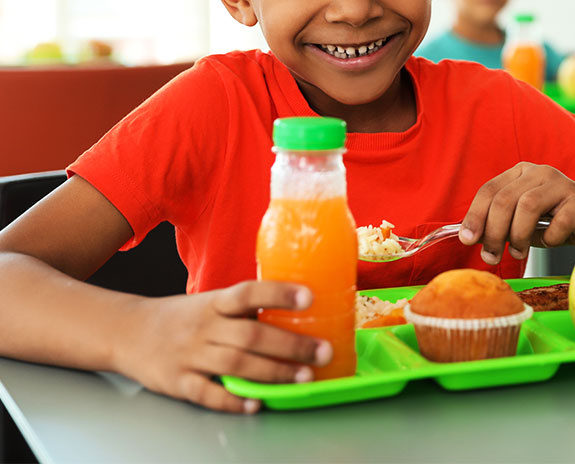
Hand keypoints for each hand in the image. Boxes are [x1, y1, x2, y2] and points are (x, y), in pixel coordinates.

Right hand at [114, 280, 331, 413]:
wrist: (128, 331)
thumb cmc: (181, 317)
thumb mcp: (208, 303)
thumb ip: (241, 310)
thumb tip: (289, 311)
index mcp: (214, 302)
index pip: (248, 293)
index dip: (278, 294)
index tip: (309, 297)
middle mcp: (204, 327)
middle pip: (251, 335)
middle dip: (291, 345)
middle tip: (323, 351)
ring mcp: (190, 355)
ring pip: (237, 365)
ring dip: (274, 373)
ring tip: (304, 377)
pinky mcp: (178, 382)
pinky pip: (208, 394)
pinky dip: (232, 402)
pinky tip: (256, 405)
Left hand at [458, 162, 574, 264]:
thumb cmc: (554, 222)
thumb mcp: (521, 222)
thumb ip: (498, 225)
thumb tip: (471, 237)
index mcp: (519, 173)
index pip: (489, 190)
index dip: (475, 215)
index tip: (467, 239)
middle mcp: (538, 172)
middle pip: (505, 199)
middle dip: (494, 232)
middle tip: (492, 256)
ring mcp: (561, 183)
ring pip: (528, 206)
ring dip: (518, 235)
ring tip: (519, 253)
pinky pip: (559, 221)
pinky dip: (549, 238)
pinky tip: (550, 242)